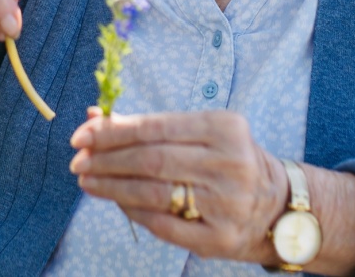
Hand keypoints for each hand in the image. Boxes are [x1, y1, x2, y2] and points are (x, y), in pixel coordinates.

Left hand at [69, 108, 286, 264]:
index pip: (155, 127)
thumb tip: (93, 117)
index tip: (81, 135)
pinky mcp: (220, 238)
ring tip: (87, 180)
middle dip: (107, 160)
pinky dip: (133, 212)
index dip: (113, 132)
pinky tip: (115, 201)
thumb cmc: (227, 161)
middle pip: (152, 160)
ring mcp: (227, 204)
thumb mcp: (200, 133)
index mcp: (224, 128)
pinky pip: (163, 224)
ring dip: (112, 187)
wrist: (278, 208)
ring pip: (154, 192)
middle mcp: (230, 164)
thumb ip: (149, 126)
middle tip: (77, 160)